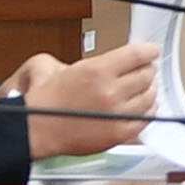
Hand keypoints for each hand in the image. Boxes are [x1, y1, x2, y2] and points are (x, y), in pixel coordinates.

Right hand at [10, 42, 160, 155]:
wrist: (33, 130)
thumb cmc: (39, 102)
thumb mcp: (47, 64)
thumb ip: (72, 58)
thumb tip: (92, 60)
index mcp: (96, 71)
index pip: (138, 55)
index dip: (148, 51)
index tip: (151, 51)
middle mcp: (110, 91)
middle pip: (147, 75)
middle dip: (146, 70)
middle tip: (144, 69)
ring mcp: (116, 114)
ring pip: (150, 97)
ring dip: (149, 89)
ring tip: (145, 87)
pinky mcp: (118, 133)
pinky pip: (146, 119)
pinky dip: (149, 110)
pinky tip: (145, 107)